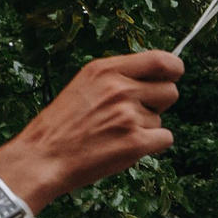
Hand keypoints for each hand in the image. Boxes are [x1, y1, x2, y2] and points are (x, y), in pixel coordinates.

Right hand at [0, 51, 183, 213]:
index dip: (174, 69)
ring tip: (115, 133)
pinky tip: (126, 146)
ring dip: (146, 127)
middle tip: (134, 113)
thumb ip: (118, 78)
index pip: (162, 60)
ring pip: (161, 119)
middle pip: (170, 91)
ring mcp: (128, 116)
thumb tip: (155, 77)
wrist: (43, 156)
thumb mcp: (85, 84)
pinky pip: (165, 139)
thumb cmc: (63, 124)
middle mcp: (120, 89)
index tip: (172, 76)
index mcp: (106, 70)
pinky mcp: (135, 142)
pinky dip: (152, 145)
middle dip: (159, 103)